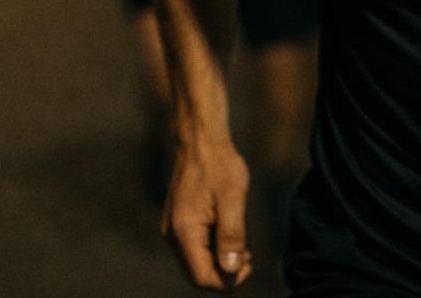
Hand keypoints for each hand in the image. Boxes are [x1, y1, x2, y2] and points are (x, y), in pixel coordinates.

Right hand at [162, 133, 253, 290]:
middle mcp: (172, 235)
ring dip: (219, 262)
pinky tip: (228, 235)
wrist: (201, 141)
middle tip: (247, 255)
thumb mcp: (233, 198)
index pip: (202, 277)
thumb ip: (231, 236)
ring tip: (240, 245)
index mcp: (184, 231)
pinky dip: (212, 251)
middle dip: (224, 273)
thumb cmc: (220, 165)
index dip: (228, 280)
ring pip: (195, 264)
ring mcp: (172, 230)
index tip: (249, 262)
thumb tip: (232, 270)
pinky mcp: (177, 224)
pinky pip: (194, 251)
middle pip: (197, 275)